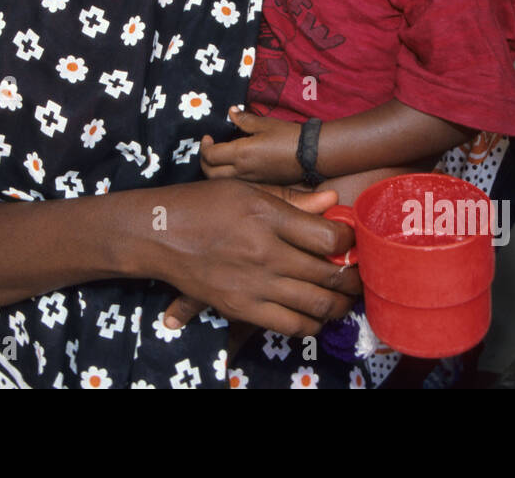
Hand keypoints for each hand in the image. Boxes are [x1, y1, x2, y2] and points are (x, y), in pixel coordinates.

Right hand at [158, 181, 357, 335]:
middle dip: (352, 276)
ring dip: (338, 303)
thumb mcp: (247, 190)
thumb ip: (292, 199)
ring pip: (317, 305)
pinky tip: (314, 312)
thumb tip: (332, 201)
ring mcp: (254, 284)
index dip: (349, 240)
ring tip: (342, 295)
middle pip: (329, 274)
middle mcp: (264, 252)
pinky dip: (312, 322)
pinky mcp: (242, 308)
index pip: (329, 237)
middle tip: (356, 273)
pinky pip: (291, 325)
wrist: (158, 235)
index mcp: (267, 216)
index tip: (348, 240)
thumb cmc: (203, 205)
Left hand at [200, 107, 303, 183]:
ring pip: (222, 181)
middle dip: (204, 162)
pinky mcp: (260, 184)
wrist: (312, 155)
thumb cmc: (289, 136)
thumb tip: (230, 112)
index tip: (207, 137)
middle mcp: (243, 171)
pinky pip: (237, 183)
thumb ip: (244, 119)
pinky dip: (228, 176)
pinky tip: (234, 166)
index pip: (210, 155)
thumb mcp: (265, 124)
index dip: (204, 146)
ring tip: (219, 158)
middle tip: (208, 149)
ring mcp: (251, 180)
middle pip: (210, 173)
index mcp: (241, 154)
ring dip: (215, 171)